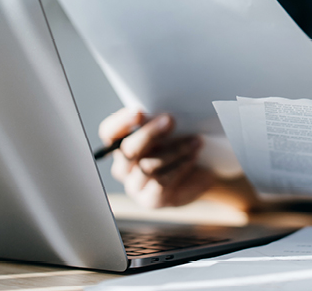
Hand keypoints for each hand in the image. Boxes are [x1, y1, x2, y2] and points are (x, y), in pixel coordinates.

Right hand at [98, 108, 214, 207]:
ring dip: (174, 150)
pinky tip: (192, 156)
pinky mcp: (150, 200)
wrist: (202, 175)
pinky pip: (161, 182)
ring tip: (195, 140)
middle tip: (170, 120)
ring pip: (147, 167)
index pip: (110, 132)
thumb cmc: (182, 146)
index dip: (121, 122)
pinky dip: (179, 166)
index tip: (139, 111)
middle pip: (127, 150)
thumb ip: (159, 122)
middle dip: (149, 133)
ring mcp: (134, 186)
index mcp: (121, 145)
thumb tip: (162, 114)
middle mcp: (123, 167)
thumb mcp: (171, 131)